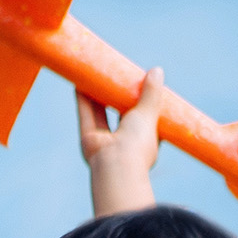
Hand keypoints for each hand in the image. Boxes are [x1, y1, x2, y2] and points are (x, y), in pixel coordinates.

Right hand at [78, 69, 173, 215]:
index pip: (144, 118)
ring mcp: (105, 141)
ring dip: (96, 95)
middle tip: (116, 76)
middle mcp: (124, 142)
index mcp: (143, 141)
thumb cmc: (138, 143)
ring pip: (100, 113)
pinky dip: (82, 100)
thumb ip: (152, 93)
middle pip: (119, 113)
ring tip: (96, 75)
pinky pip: (86, 115)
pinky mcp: (88, 138)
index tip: (138, 85)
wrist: (116, 166)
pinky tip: (80, 84)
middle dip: (116, 95)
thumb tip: (157, 70)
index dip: (140, 101)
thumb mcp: (149, 113)